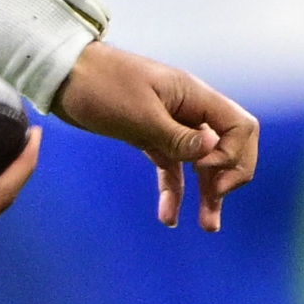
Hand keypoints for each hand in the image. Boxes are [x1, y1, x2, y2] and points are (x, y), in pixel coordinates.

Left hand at [53, 42, 257, 231]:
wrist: (62, 76)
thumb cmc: (101, 86)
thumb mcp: (140, 115)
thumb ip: (178, 136)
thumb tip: (215, 148)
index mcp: (194, 96)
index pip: (240, 126)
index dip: (234, 155)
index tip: (205, 171)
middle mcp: (189, 110)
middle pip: (228, 146)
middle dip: (230, 176)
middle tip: (216, 198)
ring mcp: (170, 125)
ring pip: (201, 162)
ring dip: (208, 192)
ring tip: (208, 226)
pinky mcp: (150, 137)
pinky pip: (172, 168)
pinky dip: (174, 191)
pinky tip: (170, 217)